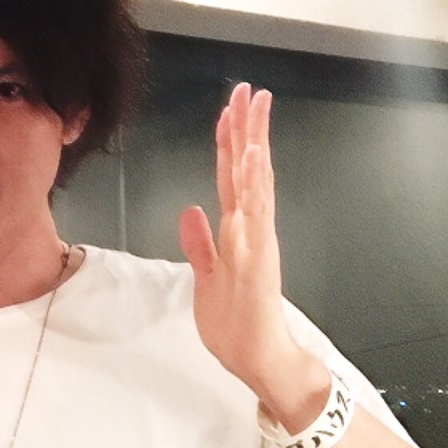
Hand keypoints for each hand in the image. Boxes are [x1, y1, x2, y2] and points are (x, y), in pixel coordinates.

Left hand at [178, 84, 326, 421]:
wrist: (258, 358)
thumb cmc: (235, 322)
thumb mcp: (206, 277)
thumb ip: (200, 243)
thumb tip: (189, 209)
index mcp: (241, 231)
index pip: (234, 176)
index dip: (231, 141)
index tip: (231, 106)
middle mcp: (253, 230)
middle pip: (249, 171)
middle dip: (248, 130)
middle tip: (248, 90)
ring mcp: (257, 244)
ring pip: (255, 187)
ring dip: (252, 150)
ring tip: (250, 114)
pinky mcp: (257, 262)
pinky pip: (253, 220)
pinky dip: (250, 191)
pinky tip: (248, 165)